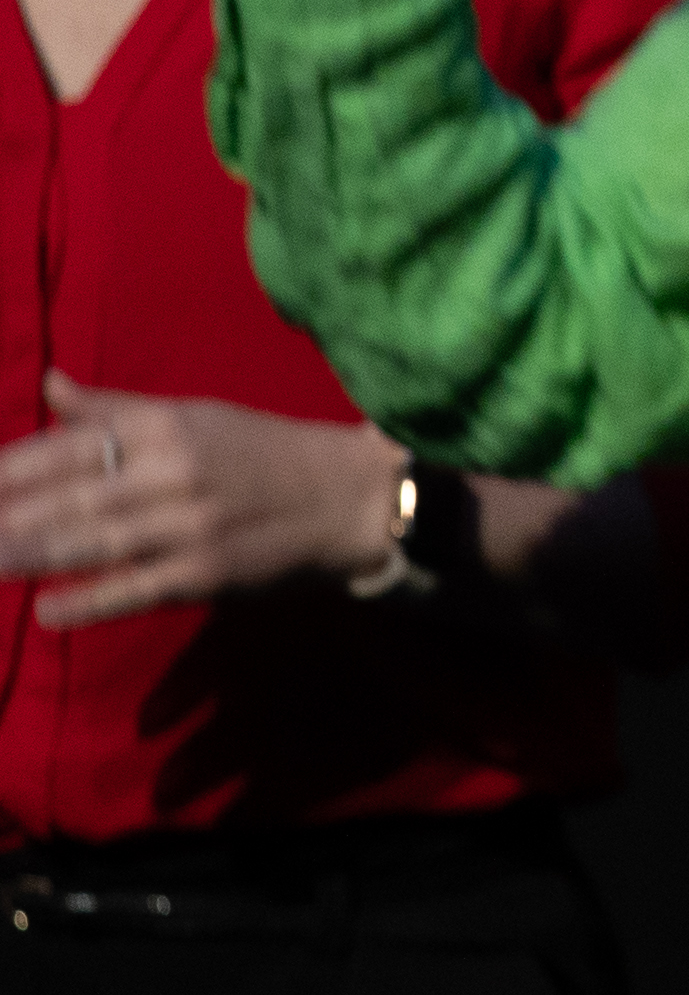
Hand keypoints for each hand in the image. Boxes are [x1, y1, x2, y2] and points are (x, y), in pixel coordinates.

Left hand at [0, 373, 400, 624]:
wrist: (348, 496)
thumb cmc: (263, 451)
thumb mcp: (195, 415)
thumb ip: (115, 407)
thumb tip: (49, 383)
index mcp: (167, 425)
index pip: (70, 446)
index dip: (12, 469)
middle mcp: (173, 470)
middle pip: (71, 497)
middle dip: (8, 516)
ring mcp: (188, 525)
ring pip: (93, 542)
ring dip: (30, 555)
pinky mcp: (205, 572)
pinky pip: (136, 589)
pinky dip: (89, 602)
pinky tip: (47, 611)